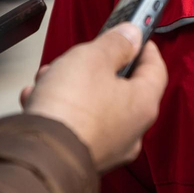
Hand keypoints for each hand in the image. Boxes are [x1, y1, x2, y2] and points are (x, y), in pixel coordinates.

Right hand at [20, 23, 166, 172]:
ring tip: (48, 77)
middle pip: (121, 88)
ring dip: (71, 87)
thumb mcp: (93, 58)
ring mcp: (107, 148)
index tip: (136, 36)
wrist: (37, 156)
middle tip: (82, 55)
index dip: (146, 49)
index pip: (156, 70)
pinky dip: (59, 110)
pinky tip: (37, 101)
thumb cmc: (70, 109)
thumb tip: (132, 35)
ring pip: (93, 106)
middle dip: (96, 68)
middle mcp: (131, 132)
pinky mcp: (81, 157)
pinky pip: (74, 125)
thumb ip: (116, 43)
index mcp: (143, 105)